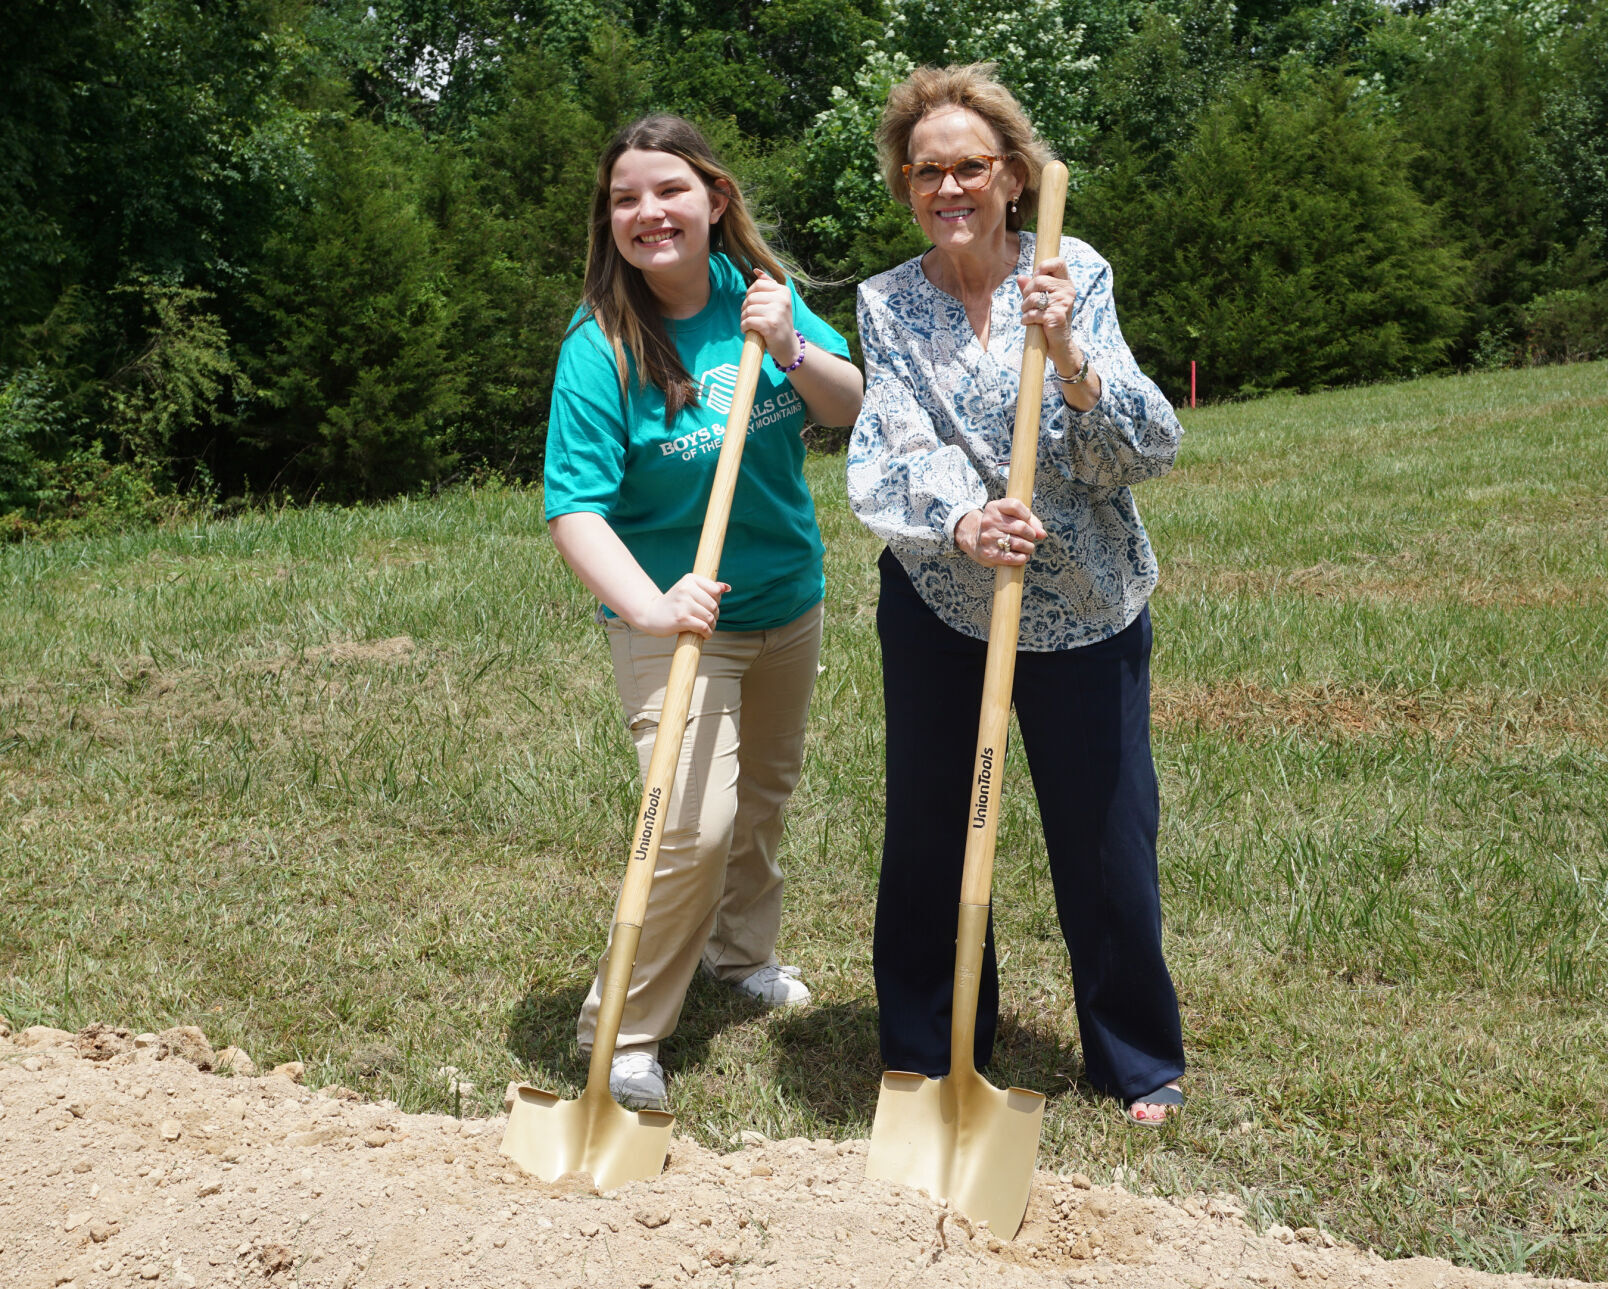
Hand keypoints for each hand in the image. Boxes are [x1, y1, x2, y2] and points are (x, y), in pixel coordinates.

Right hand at [633, 573, 727, 636]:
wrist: (651, 615)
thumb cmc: (674, 604)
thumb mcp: (689, 591)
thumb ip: (708, 588)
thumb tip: (727, 588)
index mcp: (689, 579)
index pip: (716, 590)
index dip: (716, 601)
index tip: (708, 606)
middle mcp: (686, 589)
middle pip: (714, 605)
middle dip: (715, 615)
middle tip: (708, 620)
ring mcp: (683, 604)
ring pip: (710, 617)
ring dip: (712, 626)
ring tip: (707, 628)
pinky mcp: (681, 618)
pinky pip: (703, 627)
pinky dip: (707, 633)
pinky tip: (705, 634)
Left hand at [741, 270, 800, 368]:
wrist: (788, 346)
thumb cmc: (779, 323)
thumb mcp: (778, 302)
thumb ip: (769, 285)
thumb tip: (756, 270)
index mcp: (783, 291)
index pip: (757, 285)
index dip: (750, 295)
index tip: (752, 305)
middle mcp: (782, 300)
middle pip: (751, 297)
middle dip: (745, 308)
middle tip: (748, 317)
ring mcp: (777, 312)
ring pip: (748, 310)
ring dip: (744, 319)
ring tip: (748, 324)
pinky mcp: (770, 325)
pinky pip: (748, 321)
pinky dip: (744, 326)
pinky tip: (748, 330)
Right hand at [955, 499, 1047, 567]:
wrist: (975, 540)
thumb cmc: (999, 527)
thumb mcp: (1010, 516)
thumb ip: (1030, 522)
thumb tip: (1042, 534)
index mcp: (994, 508)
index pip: (1015, 506)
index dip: (1027, 514)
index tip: (1026, 520)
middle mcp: (989, 521)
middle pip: (1021, 526)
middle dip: (1031, 534)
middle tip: (1030, 538)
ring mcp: (988, 537)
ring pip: (1019, 542)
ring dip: (1029, 547)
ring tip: (1028, 548)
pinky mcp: (989, 553)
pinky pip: (1012, 557)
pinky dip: (1022, 558)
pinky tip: (1023, 557)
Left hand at [1016, 257, 1083, 378]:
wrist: (1060, 346)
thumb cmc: (1050, 322)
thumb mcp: (1041, 303)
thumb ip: (1031, 289)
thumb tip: (1020, 277)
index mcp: (1066, 284)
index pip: (1059, 262)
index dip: (1044, 266)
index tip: (1035, 276)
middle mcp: (1068, 291)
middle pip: (1039, 280)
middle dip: (1027, 292)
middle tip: (1027, 304)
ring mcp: (1063, 303)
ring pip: (1034, 297)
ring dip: (1025, 308)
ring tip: (1028, 314)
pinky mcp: (1056, 316)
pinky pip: (1033, 313)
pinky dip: (1026, 319)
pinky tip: (1029, 323)